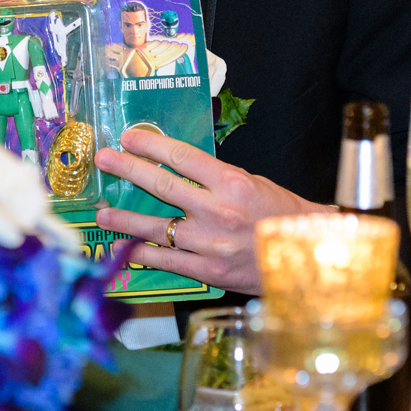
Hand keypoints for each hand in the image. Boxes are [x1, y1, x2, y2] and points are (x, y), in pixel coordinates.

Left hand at [94, 127, 328, 293]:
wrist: (308, 256)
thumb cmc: (279, 215)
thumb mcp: (251, 183)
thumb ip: (214, 177)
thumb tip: (174, 167)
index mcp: (232, 182)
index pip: (181, 157)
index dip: (150, 145)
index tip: (128, 138)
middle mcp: (218, 211)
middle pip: (162, 186)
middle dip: (127, 170)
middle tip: (104, 160)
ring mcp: (211, 244)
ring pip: (157, 227)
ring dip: (125, 218)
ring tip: (102, 213)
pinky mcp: (209, 272)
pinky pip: (167, 261)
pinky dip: (143, 254)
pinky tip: (125, 248)